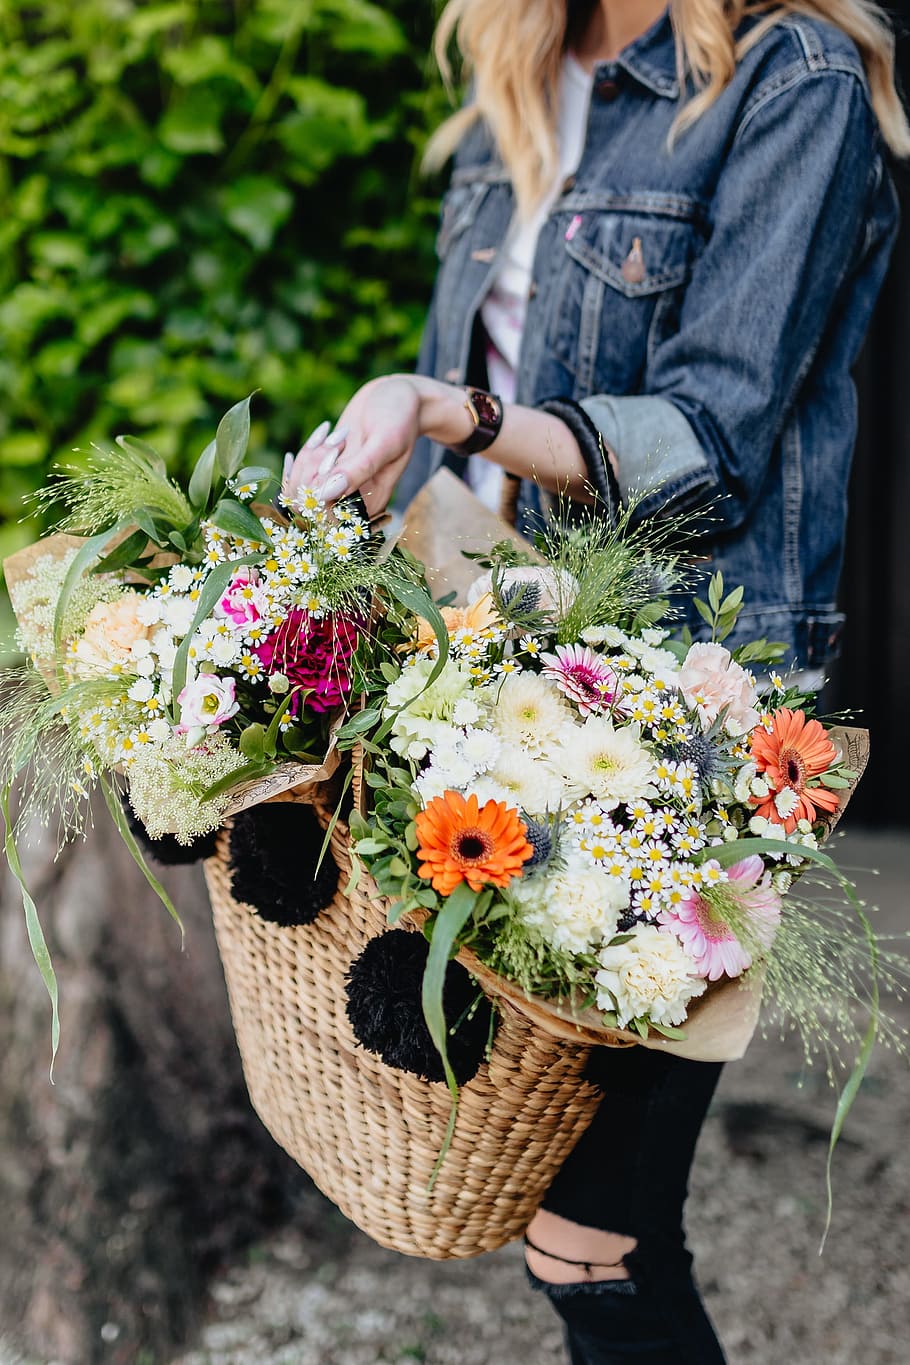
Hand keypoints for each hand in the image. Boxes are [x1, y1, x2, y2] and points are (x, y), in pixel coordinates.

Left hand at [284, 376, 424, 514]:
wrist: (399, 397)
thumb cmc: (400, 418)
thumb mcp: (384, 442)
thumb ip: (359, 470)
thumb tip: (325, 494)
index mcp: (369, 506)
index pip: (327, 517)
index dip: (318, 489)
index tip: (336, 455)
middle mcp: (351, 501)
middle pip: (307, 503)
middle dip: (312, 469)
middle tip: (338, 441)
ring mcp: (336, 487)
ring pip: (299, 486)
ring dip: (310, 457)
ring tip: (337, 435)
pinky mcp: (325, 472)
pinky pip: (298, 474)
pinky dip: (305, 452)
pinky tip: (324, 433)